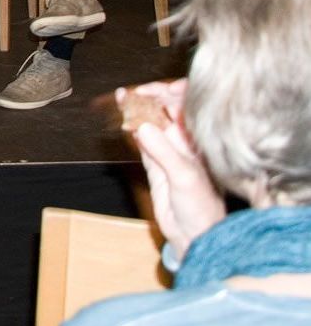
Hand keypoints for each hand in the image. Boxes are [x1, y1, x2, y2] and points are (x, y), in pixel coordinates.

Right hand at [120, 80, 224, 262]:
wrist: (194, 235)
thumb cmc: (202, 208)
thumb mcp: (185, 177)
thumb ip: (164, 152)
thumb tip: (142, 127)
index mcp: (199, 142)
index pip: (187, 108)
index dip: (173, 94)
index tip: (156, 90)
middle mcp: (185, 143)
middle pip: (167, 111)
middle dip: (151, 97)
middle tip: (133, 92)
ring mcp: (168, 151)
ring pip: (151, 122)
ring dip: (137, 109)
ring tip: (122, 96)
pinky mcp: (154, 163)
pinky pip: (141, 139)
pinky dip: (131, 126)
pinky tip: (123, 116)